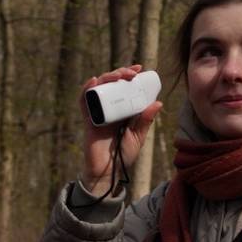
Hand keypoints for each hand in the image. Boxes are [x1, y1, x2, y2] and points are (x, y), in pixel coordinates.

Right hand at [78, 64, 163, 194]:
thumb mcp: (138, 137)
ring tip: (118, 75)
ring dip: (107, 77)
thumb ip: (145, 121)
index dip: (130, 76)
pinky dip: (87, 90)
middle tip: (131, 73)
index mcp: (122, 110)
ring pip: (99, 88)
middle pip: (111, 84)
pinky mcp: (88, 120)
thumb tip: (157, 103)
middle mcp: (109, 108)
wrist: (108, 171)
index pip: (124, 88)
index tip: (139, 69)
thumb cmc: (123, 155)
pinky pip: (84, 102)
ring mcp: (98, 113)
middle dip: (120, 73)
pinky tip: (94, 81)